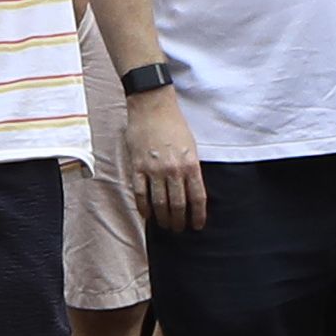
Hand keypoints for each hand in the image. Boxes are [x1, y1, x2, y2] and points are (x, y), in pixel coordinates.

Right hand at [127, 86, 207, 232]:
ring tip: (164, 225)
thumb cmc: (174, 125)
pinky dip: (143, 207)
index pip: (197, 198)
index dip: (198, 215)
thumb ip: (192, 169)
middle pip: (178, 205)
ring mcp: (154, 169)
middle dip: (179, 221)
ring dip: (162, 218)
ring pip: (159, 203)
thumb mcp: (191, 146)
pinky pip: (140, 193)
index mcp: (191, 164)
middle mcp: (173, 170)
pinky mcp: (137, 166)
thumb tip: (192, 192)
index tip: (197, 226)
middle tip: (178, 229)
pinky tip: (147, 215)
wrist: (152, 106)